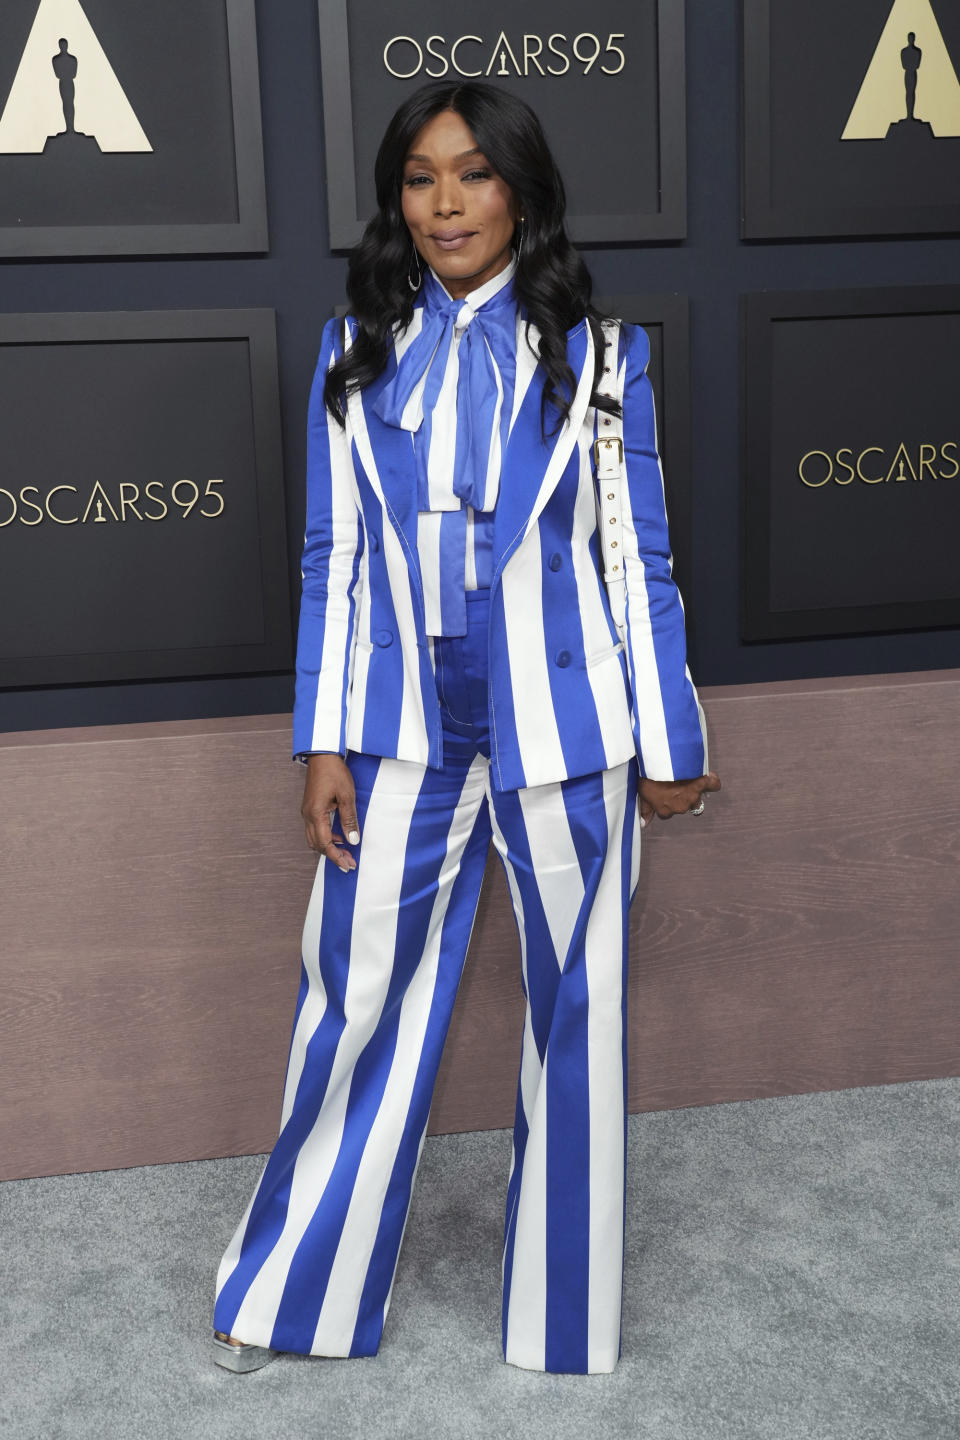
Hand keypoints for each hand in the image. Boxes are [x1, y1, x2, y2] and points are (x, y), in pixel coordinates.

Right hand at [301, 754, 359, 871]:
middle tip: (350, 862)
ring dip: (328, 848)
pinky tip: (339, 836)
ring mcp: (306, 812)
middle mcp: (307, 816)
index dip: (337, 857)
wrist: (322, 755)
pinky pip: (314, 829)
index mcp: (316, 814)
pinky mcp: (309, 808)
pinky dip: (326, 837)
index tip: (348, 866)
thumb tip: (353, 841)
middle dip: (333, 856)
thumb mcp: (347, 796)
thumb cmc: (335, 773)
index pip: (325, 844)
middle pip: (317, 845)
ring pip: (314, 839)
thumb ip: (349, 820)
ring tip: (346, 852)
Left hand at [639, 770, 720, 825]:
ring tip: (687, 780)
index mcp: (665, 811)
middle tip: (672, 784)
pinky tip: (708, 778)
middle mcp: (680, 807)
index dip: (664, 802)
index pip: (666, 813)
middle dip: (678, 797)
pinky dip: (712, 783)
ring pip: (697, 800)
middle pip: (682, 806)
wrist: (661, 761)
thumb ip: (645, 810)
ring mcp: (693, 796)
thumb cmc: (649, 776)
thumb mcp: (642, 792)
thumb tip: (644, 825)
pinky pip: (713, 786)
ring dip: (693, 793)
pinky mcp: (703, 784)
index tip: (661, 792)